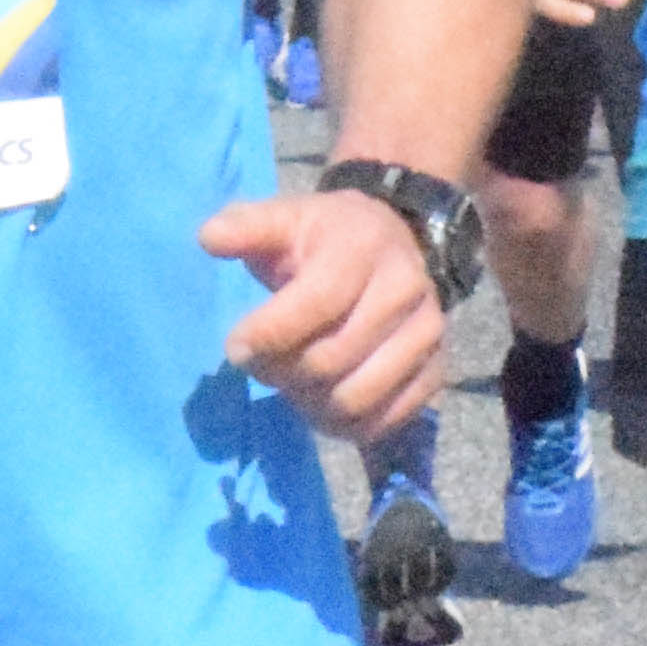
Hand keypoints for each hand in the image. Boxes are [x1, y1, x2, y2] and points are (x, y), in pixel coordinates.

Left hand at [201, 181, 445, 438]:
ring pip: (356, 399)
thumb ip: (246, 227)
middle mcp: (406, 291)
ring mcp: (428, 335)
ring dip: (309, 404)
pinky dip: (345, 426)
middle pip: (329, 360)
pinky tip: (323, 403)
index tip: (236, 347)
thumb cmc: (325, 237)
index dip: (269, 334)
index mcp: (363, 248)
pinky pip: (385, 422)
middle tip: (262, 365)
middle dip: (281, 372)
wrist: (394, 242)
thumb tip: (209, 238)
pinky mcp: (438, 373)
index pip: (315, 304)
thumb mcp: (285, 219)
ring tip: (292, 385)